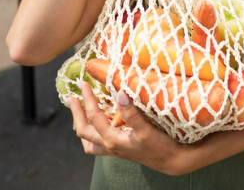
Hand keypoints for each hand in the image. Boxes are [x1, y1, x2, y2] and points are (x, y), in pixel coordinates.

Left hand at [69, 81, 192, 175]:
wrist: (171, 160)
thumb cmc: (160, 146)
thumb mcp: (147, 129)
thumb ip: (131, 113)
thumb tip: (120, 93)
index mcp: (112, 139)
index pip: (94, 116)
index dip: (88, 99)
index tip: (84, 83)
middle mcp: (109, 146)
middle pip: (83, 130)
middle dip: (76, 113)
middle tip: (72, 97)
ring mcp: (113, 150)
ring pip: (88, 140)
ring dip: (81, 126)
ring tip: (80, 113)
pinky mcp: (119, 150)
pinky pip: (97, 146)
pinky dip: (92, 136)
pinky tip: (98, 128)